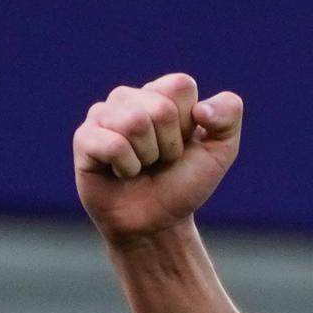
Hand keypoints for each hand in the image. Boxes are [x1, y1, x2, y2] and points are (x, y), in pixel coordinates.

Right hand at [73, 72, 245, 241]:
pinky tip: (122, 174)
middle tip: (160, 161)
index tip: (181, 146)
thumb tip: (201, 109)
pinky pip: (112, 144)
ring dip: (147, 157)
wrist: (157, 226)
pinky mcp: (84, 139)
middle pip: (159, 108)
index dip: (188, 124)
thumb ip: (228, 116)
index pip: (180, 86)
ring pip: (134, 123)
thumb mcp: (220, 152)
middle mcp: (129, 97)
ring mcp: (102, 115)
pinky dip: (127, 167)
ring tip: (141, 167)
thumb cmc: (183, 185)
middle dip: (169, 146)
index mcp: (160, 92)